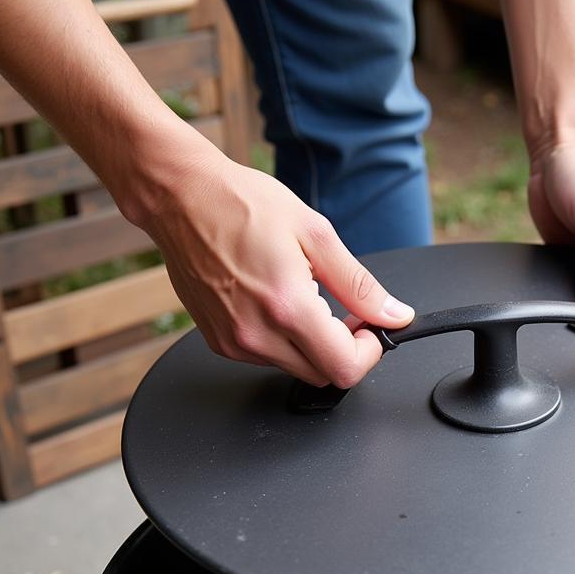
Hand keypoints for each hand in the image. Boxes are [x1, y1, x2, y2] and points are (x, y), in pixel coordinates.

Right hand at [134, 150, 413, 387]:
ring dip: (312, 345)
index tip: (370, 328)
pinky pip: (268, 358)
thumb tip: (394, 315)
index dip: (368, 351)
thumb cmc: (240, 204)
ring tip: (302, 296)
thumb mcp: (315, 235)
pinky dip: (283, 341)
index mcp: (287, 306)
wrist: (180, 197)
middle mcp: (257, 333)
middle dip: (343, 350)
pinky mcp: (219, 343)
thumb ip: (359, 286)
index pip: (345, 369)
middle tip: (342, 313)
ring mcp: (235, 342)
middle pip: (323, 376)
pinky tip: (275, 302)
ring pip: (296, 369)